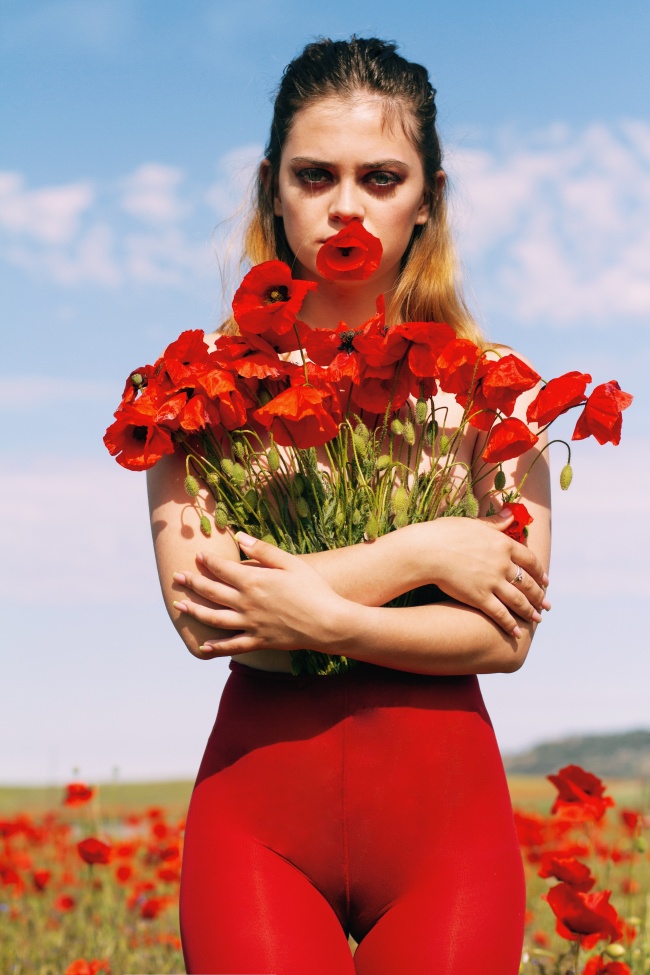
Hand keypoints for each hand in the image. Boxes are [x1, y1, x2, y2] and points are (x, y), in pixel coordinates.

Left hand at [172, 533, 348, 656]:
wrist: (328, 622)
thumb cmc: (313, 589)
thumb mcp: (291, 563)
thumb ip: (263, 550)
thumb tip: (240, 537)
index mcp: (254, 581)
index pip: (222, 569)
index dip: (208, 562)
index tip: (198, 556)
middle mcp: (247, 603)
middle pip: (212, 592)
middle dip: (192, 583)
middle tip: (177, 576)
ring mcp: (250, 624)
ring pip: (214, 618)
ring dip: (194, 611)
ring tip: (180, 606)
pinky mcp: (258, 641)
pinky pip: (232, 645)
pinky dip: (215, 647)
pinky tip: (203, 647)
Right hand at [419, 508, 549, 635]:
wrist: (426, 551)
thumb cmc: (445, 533)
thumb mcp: (473, 523)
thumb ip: (494, 522)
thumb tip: (510, 512)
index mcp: (503, 544)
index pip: (530, 560)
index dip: (539, 572)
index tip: (545, 580)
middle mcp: (503, 564)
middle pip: (528, 582)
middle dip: (539, 595)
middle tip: (547, 605)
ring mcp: (493, 582)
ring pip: (518, 600)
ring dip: (530, 611)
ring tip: (537, 619)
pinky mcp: (480, 597)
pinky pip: (500, 614)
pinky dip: (510, 624)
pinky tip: (516, 633)